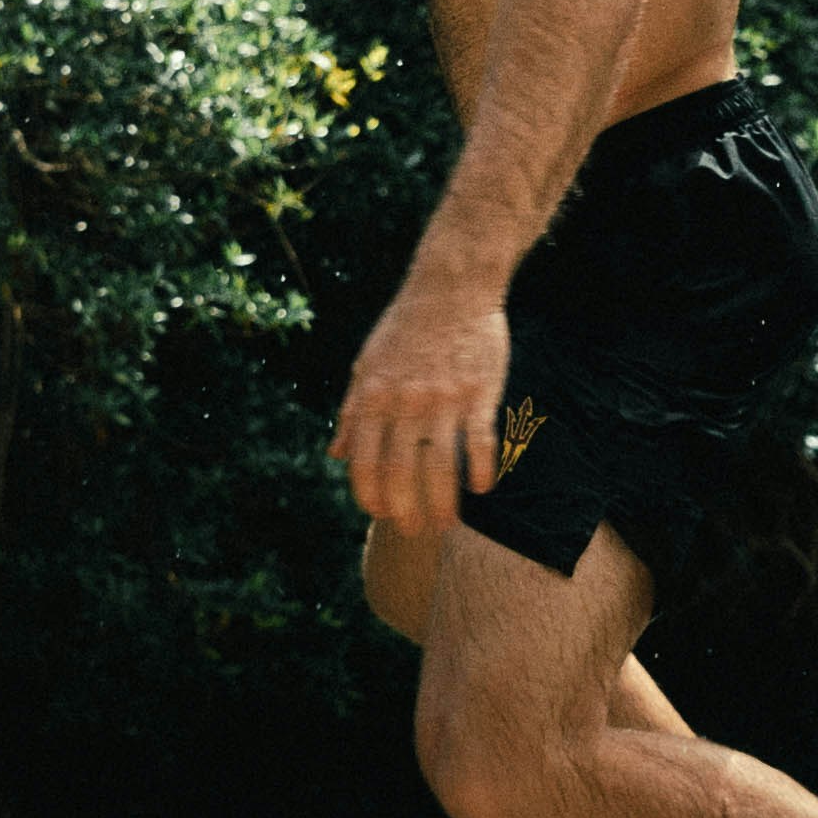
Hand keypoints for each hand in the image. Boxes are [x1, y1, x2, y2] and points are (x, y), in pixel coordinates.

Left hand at [332, 270, 510, 530]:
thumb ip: (352, 412)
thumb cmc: (405, 327)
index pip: (365, 461)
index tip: (380, 514)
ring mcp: (444, 399)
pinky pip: (481, 442)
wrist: (451, 286)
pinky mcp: (479, 393)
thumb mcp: (366, 364)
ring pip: (442, 466)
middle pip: (402, 472)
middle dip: (406, 510)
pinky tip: (482, 488)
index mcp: (374, 396)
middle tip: (415, 531)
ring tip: (446, 523)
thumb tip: (335, 454)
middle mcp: (405, 402)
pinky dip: (482, 469)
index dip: (370, 494)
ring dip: (443, 502)